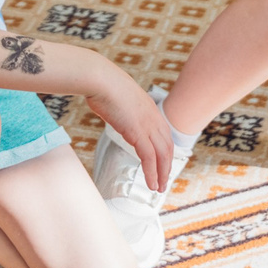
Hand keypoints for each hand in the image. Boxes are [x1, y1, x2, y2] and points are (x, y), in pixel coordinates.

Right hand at [86, 63, 173, 192]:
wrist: (100, 79)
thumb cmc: (103, 84)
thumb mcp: (118, 95)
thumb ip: (122, 105)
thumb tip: (113, 107)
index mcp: (150, 108)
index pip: (164, 135)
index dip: (165, 152)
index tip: (162, 164)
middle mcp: (153, 118)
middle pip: (167, 148)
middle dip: (166, 167)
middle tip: (163, 182)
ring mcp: (147, 125)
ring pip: (162, 156)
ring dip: (161, 174)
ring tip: (158, 188)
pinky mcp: (138, 133)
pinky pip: (149, 158)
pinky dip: (151, 173)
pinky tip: (150, 184)